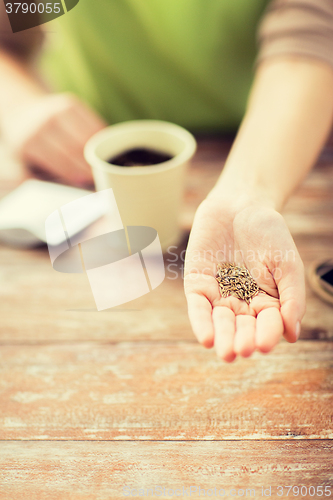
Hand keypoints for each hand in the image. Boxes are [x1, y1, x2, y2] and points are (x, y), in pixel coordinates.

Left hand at [2, 92, 105, 185]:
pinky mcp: (71, 103)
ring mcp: (58, 110)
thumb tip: (70, 194)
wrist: (23, 112)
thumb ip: (43, 179)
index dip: (80, 173)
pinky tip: (106, 146)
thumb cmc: (29, 146)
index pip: (62, 162)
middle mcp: (43, 123)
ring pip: (88, 135)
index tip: (92, 182)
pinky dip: (102, 136)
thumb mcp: (25, 163)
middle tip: (105, 176)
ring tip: (108, 164)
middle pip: (77, 148)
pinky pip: (92, 123)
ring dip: (101, 151)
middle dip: (93, 164)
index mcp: (30, 143)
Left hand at [184, 195, 305, 361]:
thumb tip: (292, 335)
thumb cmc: (269, 234)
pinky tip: (206, 338)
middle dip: (242, 340)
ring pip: (219, 321)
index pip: (268, 324)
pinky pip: (198, 307)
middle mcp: (242, 304)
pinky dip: (201, 322)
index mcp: (267, 303)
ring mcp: (218, 295)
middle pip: (242, 328)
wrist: (242, 204)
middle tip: (242, 350)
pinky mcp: (198, 285)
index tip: (264, 344)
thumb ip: (291, 298)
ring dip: (222, 336)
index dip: (266, 335)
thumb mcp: (288, 264)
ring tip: (226, 351)